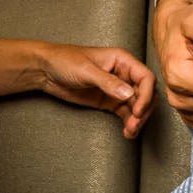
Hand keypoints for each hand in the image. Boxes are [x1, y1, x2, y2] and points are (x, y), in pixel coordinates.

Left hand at [36, 44, 156, 138]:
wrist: (46, 70)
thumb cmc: (65, 61)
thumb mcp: (86, 70)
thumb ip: (108, 82)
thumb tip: (129, 93)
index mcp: (122, 60)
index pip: (145, 77)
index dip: (146, 95)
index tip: (138, 110)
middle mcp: (123, 74)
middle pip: (145, 93)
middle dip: (143, 110)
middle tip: (135, 124)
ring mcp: (117, 89)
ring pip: (136, 105)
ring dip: (137, 120)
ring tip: (130, 132)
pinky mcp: (108, 101)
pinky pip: (125, 113)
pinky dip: (128, 123)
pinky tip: (127, 132)